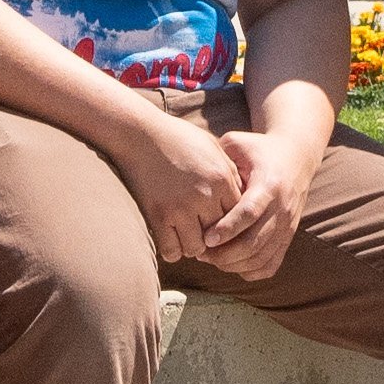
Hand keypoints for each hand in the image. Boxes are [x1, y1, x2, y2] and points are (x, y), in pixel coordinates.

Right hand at [114, 98, 251, 260]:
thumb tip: (243, 196)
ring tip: (186, 236)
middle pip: (220, 236)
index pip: (238, 218)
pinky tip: (170, 238)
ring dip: (192, 246)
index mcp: (221, 180)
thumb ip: (229, 173)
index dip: (231, 224)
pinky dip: (172, 249)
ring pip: (197, 249)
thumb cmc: (177, 137)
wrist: (139, 133)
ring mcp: (181, 208)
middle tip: (204, 237)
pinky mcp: (158, 216)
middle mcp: (205, 196)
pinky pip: (172, 251)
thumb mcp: (212, 148)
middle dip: (214, 239)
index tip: (221, 224)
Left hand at [182, 123, 314, 282]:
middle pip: (253, 242)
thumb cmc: (259, 150)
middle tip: (201, 252)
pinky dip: (249, 271)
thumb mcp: (239, 143)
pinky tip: (230, 264)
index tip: (206, 238)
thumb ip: (218, 155)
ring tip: (211, 258)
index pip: (249, 213)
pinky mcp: (288, 238)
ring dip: (233, 264)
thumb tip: (195, 172)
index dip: (227, 228)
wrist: (296, 158)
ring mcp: (287, 227)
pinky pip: (269, 266)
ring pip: (260, 259)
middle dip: (224, 254)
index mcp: (269, 185)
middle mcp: (282, 209)